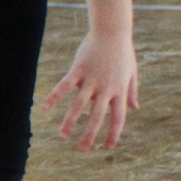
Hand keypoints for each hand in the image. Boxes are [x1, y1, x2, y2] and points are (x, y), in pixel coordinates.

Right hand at [43, 30, 138, 151]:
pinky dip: (54, 96)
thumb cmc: (122, 52)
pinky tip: (44, 107)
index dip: (113, 134)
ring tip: (62, 137)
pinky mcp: (79, 69)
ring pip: (79, 105)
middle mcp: (106, 88)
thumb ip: (132, 91)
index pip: (118, 118)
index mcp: (119, 90)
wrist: (112, 30)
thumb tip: (135, 108)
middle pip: (98, 117)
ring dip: (70, 122)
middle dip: (90, 135)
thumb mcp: (131, 72)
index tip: (106, 147)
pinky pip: (65, 86)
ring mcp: (92, 79)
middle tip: (82, 151)